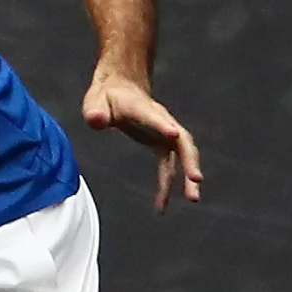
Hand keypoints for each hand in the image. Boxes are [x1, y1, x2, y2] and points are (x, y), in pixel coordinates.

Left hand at [82, 73, 201, 208]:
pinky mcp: (162, 144)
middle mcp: (161, 121)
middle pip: (182, 140)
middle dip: (190, 160)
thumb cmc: (107, 96)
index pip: (155, 117)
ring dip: (188, 177)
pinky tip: (162, 204)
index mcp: (143, 108)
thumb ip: (96, 111)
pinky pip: (170, 166)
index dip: (163, 125)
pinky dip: (169, 184)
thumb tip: (96, 120)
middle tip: (196, 180)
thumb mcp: (95, 102)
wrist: (120, 88)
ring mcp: (165, 133)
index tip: (174, 133)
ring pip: (183, 156)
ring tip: (192, 198)